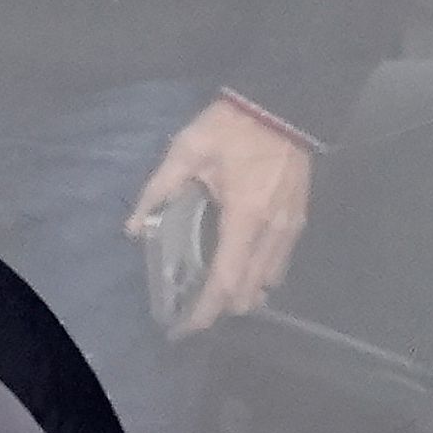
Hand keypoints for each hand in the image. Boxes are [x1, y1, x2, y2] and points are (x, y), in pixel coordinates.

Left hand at [128, 98, 312, 336]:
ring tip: (213, 298)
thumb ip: (157, 191)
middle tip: (192, 315)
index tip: (184, 329)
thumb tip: (133, 229)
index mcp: (244, 219)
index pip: (226, 282)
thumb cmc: (233, 127)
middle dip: (221, 309)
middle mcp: (272, 232)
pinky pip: (280, 264)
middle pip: (250, 291)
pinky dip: (259, 278)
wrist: (284, 102)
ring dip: (243, 296)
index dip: (205, 311)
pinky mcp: (299, 219)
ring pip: (269, 281)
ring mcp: (291, 228)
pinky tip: (240, 273)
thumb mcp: (186, 152)